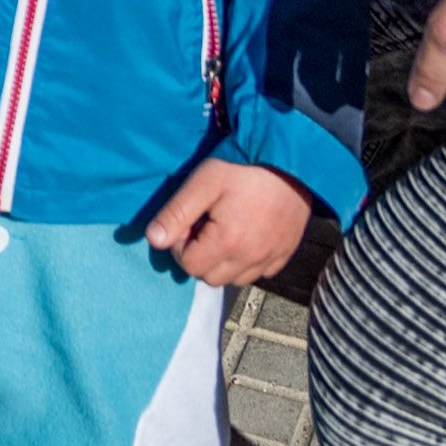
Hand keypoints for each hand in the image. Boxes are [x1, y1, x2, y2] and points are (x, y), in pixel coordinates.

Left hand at [142, 158, 313, 287]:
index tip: (188, 222)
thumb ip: (176, 212)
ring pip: (232, 280)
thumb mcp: (204, 182)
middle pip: (209, 278)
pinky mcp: (283, 257)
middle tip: (204, 226)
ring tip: (223, 231)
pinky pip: (256, 274)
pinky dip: (245, 263)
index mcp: (228, 243)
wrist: (292, 165)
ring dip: (221, 263)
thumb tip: (153, 239)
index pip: (188, 265)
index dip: (180, 244)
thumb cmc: (245, 169)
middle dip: (198, 256)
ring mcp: (269, 261)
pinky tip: (244, 237)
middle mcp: (250, 260)